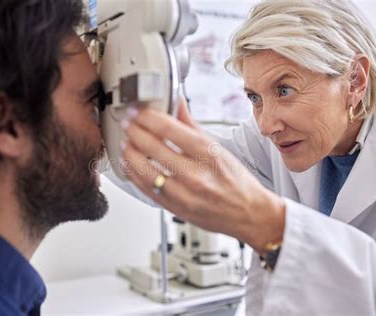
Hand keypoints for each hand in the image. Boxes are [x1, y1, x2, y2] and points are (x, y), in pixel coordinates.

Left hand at [120, 98, 285, 251]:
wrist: (249, 214)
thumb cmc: (237, 182)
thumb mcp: (219, 148)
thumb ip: (192, 125)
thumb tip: (178, 102)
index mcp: (209, 155)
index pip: (169, 129)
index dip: (147, 116)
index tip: (138, 110)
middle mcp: (196, 175)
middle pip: (153, 148)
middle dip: (134, 131)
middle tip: (127, 122)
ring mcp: (184, 195)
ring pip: (144, 171)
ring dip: (129, 153)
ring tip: (125, 142)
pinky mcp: (175, 209)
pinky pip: (146, 190)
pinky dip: (134, 174)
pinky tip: (130, 164)